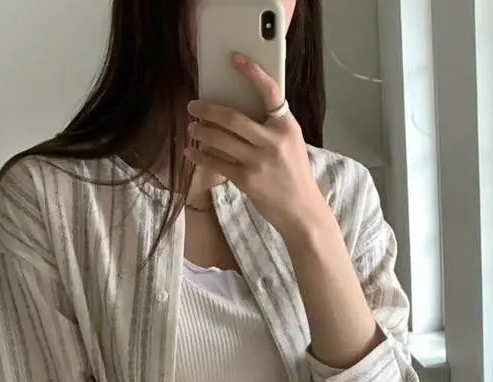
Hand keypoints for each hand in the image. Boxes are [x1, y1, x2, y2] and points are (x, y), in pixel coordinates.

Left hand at [186, 55, 329, 237]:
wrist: (301, 210)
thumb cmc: (294, 175)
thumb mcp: (290, 143)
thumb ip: (271, 127)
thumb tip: (239, 113)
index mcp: (286, 126)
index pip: (270, 92)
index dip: (253, 73)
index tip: (236, 60)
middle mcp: (273, 141)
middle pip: (233, 118)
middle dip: (208, 110)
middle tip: (194, 106)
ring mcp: (259, 161)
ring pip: (221, 139)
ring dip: (202, 131)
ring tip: (192, 127)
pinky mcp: (247, 180)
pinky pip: (218, 163)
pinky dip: (201, 157)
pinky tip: (191, 153)